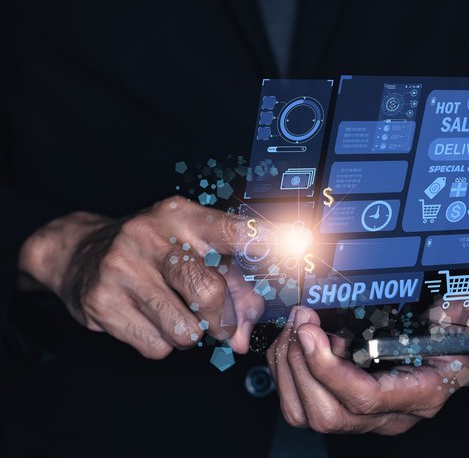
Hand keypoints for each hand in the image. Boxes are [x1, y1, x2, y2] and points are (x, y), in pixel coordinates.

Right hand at [18, 196, 262, 358]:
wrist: (78, 253)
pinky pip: (155, 345)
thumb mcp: (192, 250)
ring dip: (192, 335)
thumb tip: (246, 336)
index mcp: (183, 217)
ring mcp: (122, 268)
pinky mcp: (101, 301)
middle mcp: (152, 236)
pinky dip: (162, 343)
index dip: (267, 242)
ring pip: (185, 329)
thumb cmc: (153, 252)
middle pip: (209, 292)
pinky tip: (149, 320)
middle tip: (221, 325)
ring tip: (178, 316)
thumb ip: (233, 286)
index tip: (296, 245)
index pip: (233, 230)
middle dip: (224, 319)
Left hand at [266, 297, 468, 434]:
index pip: (366, 399)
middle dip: (301, 366)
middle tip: (301, 320)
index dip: (331, 369)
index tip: (312, 332)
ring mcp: (362, 413)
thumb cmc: (464, 333)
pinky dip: (287, 368)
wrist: (452, 343)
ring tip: (298, 326)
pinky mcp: (342, 404)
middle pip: (327, 414)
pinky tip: (299, 340)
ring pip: (306, 413)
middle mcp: (388, 414)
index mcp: (419, 395)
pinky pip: (299, 400)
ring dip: (289, 367)